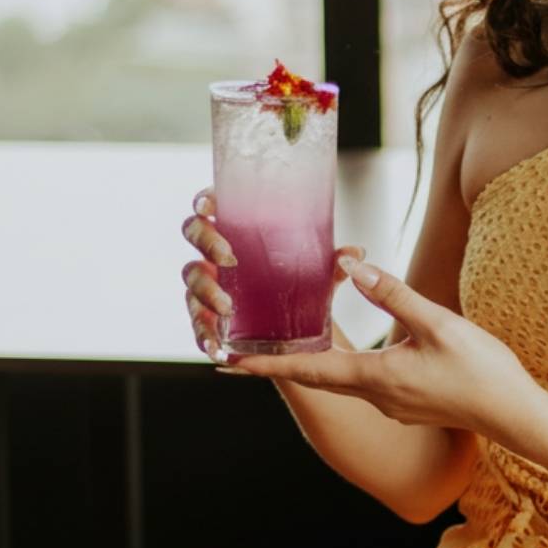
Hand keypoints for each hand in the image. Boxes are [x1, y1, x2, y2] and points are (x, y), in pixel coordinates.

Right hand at [180, 186, 361, 361]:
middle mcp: (213, 252)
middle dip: (206, 243)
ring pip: (191, 280)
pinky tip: (216, 346)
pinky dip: (204, 335)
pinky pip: (198, 323)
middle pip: (193, 235)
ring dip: (206, 292)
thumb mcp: (314, 269)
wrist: (288, 319)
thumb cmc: (294, 278)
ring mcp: (206, 283)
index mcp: (234, 228)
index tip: (211, 207)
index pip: (209, 205)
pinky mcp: (207, 316)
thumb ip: (332, 261)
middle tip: (230, 259)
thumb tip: (356, 254)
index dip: (203, 202)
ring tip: (227, 307)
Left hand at [227, 260, 539, 440]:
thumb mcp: (437, 323)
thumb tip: (353, 269)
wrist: (514, 414)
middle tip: (242, 352)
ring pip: (342, 379)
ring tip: (293, 339)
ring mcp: (392, 403)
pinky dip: (346, 365)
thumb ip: (394, 295)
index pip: (307, 368)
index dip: (265, 363)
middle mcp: (376, 396)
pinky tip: (352, 352)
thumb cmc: (481, 370)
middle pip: (317, 375)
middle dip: (280, 361)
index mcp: (375, 377)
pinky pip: (366, 382)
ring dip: (315, 361)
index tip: (226, 362)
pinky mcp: (408, 403)